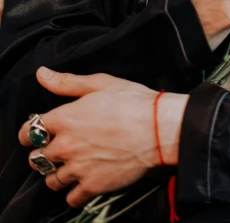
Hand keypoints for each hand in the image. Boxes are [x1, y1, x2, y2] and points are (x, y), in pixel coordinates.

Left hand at [18, 67, 188, 207]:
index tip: (35, 132)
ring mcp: (78, 168)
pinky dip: (72, 193)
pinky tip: (80, 183)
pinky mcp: (92, 185)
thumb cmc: (133, 102)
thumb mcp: (100, 83)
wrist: (157, 128)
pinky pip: (71, 198)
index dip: (30, 132)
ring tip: (66, 167)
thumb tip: (42, 74)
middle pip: (36, 158)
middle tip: (53, 149)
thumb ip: (67, 82)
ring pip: (50, 180)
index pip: (30, 131)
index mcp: (65, 119)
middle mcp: (66, 146)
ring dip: (55, 174)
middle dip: (42, 153)